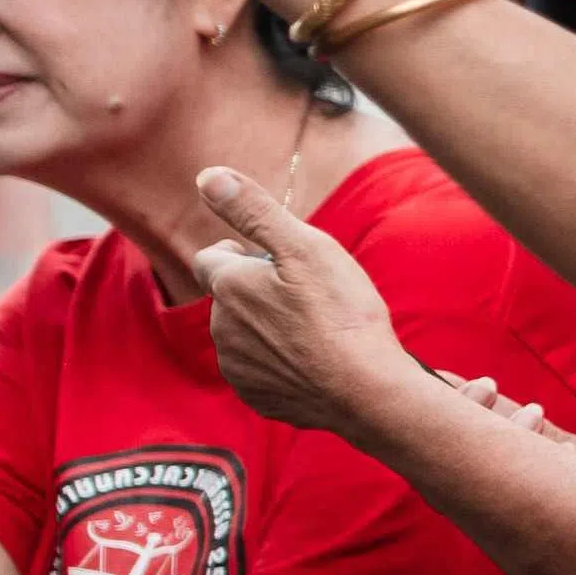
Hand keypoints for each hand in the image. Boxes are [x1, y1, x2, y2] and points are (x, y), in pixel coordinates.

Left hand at [193, 167, 418, 446]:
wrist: (367, 391)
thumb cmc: (343, 315)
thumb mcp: (306, 247)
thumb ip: (253, 211)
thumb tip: (207, 176)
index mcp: (229, 288)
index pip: (210, 259)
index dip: (240, 255)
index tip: (272, 260)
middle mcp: (222, 329)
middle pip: (230, 300)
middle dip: (258, 293)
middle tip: (309, 296)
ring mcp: (239, 369)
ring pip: (244, 337)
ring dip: (269, 330)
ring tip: (317, 331)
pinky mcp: (260, 399)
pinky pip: (262, 373)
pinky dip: (282, 365)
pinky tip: (316, 361)